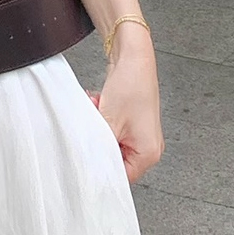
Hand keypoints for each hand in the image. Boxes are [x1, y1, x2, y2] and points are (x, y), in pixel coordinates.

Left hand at [96, 48, 163, 182]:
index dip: (101, 168)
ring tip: (96, 108)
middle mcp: (148, 146)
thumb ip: (98, 147)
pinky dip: (101, 118)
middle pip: (114, 157)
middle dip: (97, 141)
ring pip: (109, 141)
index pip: (121, 176)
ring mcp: (140, 133)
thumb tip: (86, 162)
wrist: (134, 58)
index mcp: (148, 153)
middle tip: (90, 127)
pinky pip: (110, 128)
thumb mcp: (109, 122)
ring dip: (97, 127)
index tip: (85, 160)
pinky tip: (97, 103)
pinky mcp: (131, 121)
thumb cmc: (131, 86)